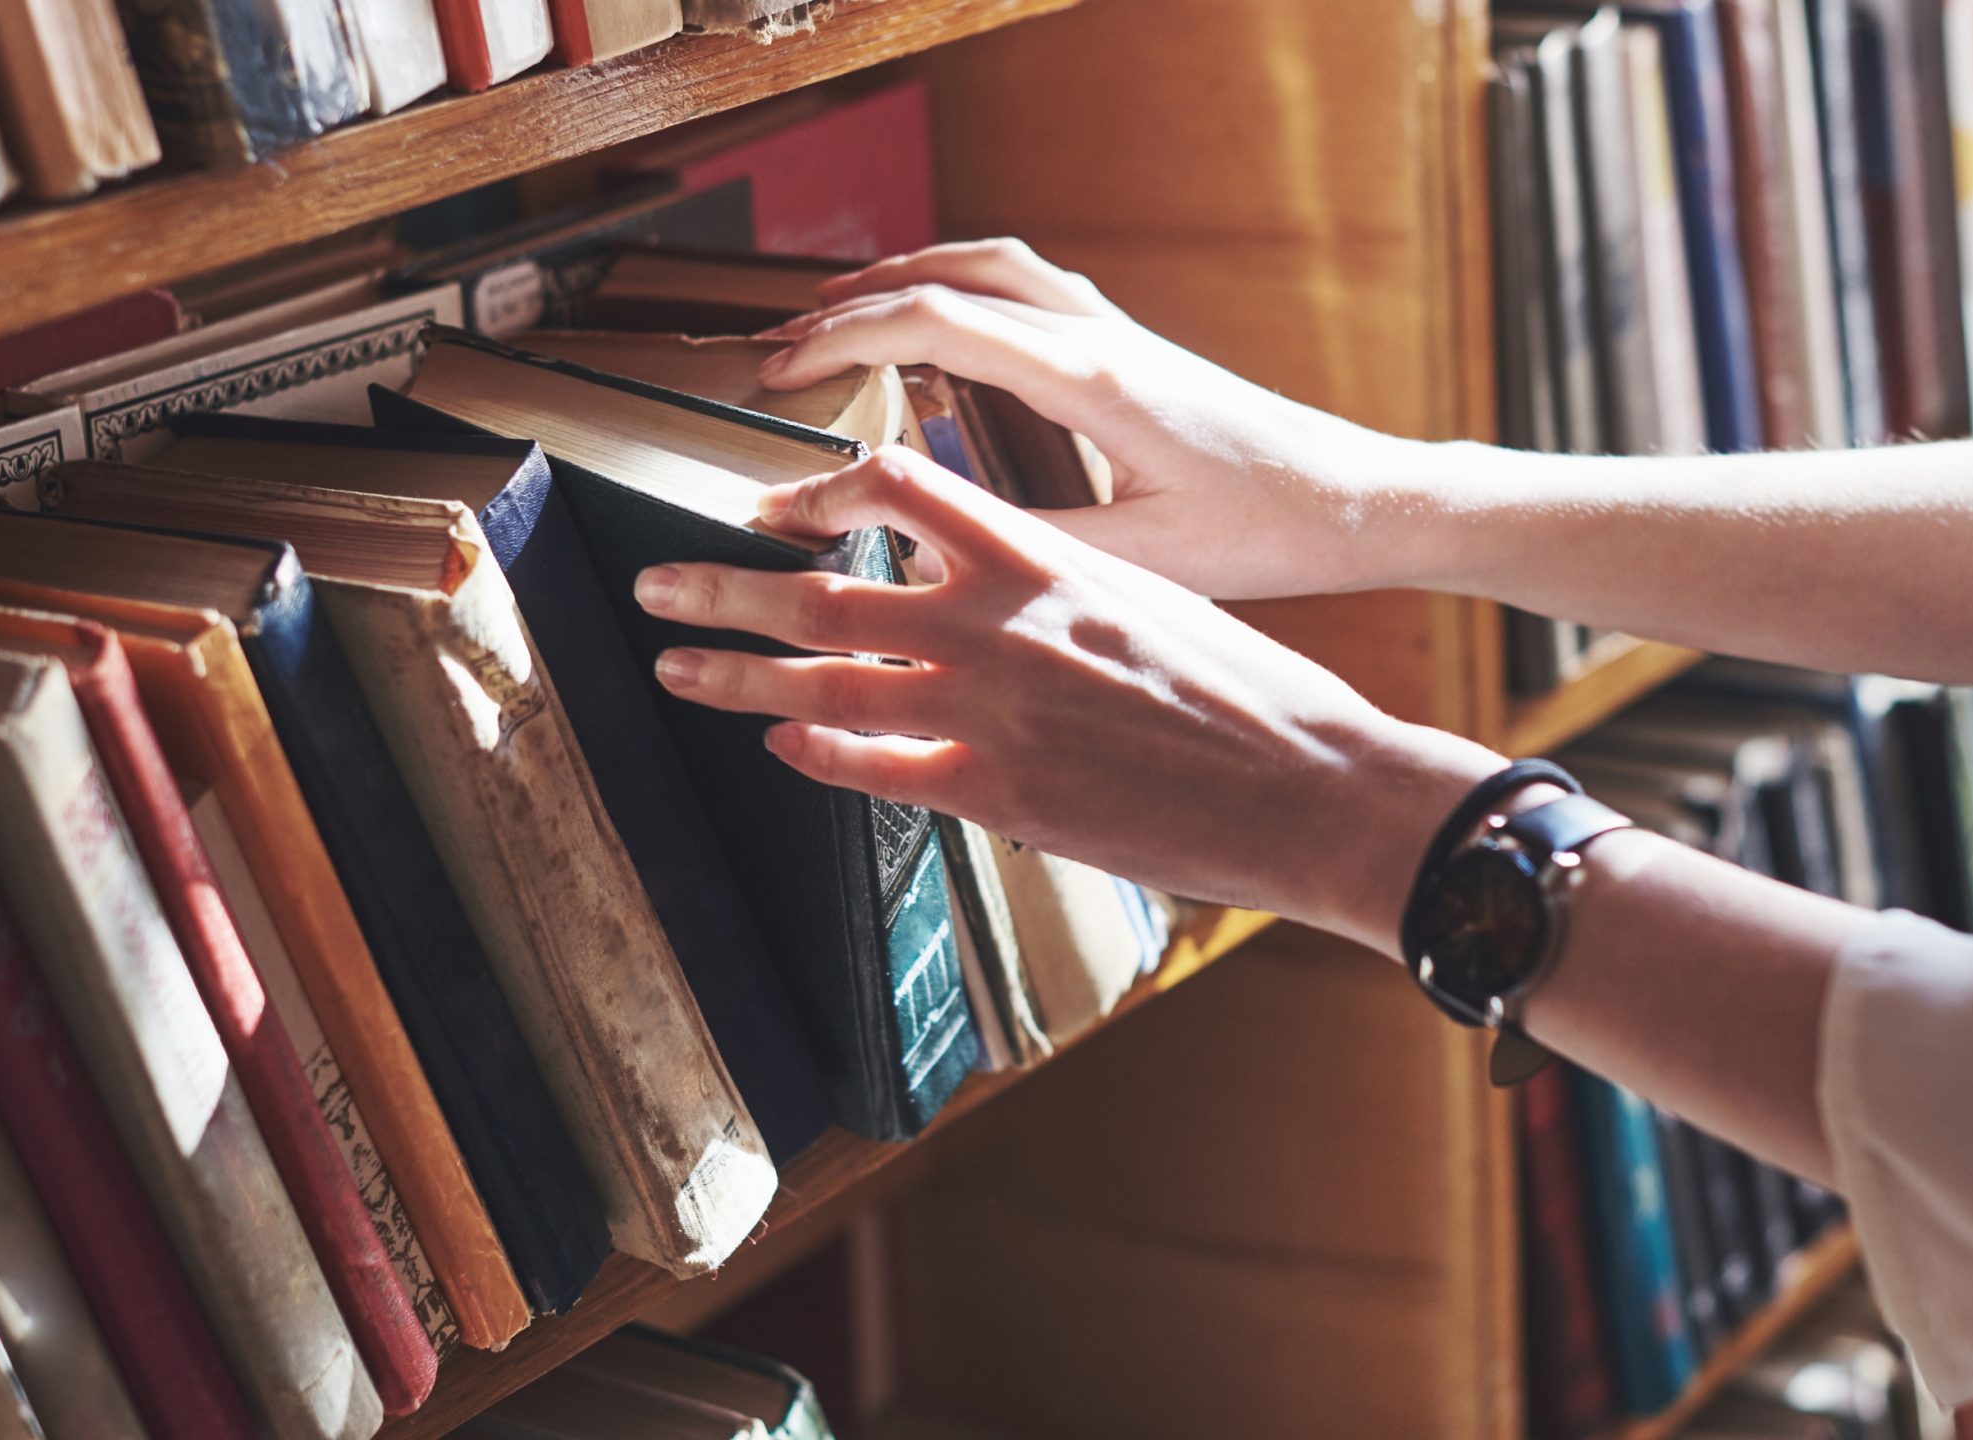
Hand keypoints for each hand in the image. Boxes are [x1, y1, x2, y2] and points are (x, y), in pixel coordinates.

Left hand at [632, 446, 1505, 953]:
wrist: (1316, 783)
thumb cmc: (1256, 694)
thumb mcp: (1156, 601)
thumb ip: (1065, 593)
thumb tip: (1008, 595)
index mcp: (1047, 558)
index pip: (901, 487)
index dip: (819, 492)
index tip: (773, 507)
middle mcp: (1003, 623)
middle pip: (827, 590)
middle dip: (725, 588)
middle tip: (656, 586)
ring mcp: (994, 712)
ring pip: (825, 683)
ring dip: (736, 673)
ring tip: (674, 666)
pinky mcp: (1002, 796)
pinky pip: (876, 771)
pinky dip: (817, 755)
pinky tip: (780, 748)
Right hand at [755, 238, 1442, 601]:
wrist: (1357, 501)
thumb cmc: (1270, 530)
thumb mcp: (1140, 559)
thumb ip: (1033, 549)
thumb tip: (932, 552)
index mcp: (1092, 377)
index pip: (938, 320)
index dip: (844, 338)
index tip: (781, 370)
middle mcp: (1101, 337)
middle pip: (952, 274)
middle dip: (855, 300)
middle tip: (784, 342)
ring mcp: (1119, 334)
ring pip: (992, 267)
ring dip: (909, 279)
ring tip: (841, 316)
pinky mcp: (1133, 350)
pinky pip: (1028, 289)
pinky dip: (963, 291)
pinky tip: (943, 333)